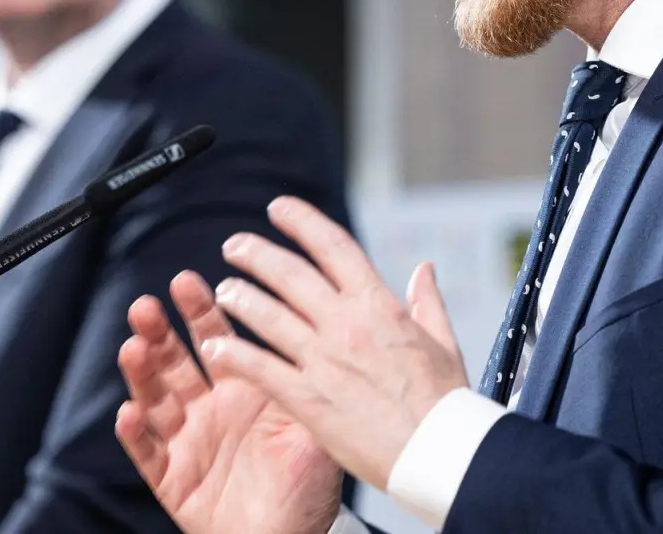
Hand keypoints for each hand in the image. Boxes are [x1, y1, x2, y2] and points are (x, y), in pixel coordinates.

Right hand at [115, 272, 343, 533]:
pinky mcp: (172, 478)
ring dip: (141, 373)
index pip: (216, 338)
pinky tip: (129, 413)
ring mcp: (187, 442)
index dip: (199, 311)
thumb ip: (312, 382)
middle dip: (159, 332)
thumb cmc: (309, 487)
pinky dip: (136, 433)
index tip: (186, 280)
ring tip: (134, 347)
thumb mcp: (315, 427)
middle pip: (175, 361)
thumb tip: (324, 331)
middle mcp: (209, 408)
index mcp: (243, 388)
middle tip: (146, 305)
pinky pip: (148, 454)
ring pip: (155, 399)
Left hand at [203, 197, 468, 489]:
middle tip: (233, 245)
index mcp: (380, 306)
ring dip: (240, 298)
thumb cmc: (446, 404)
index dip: (302, 221)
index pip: (334, 247)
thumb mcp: (444, 342)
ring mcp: (325, 361)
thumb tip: (423, 269)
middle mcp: (347, 325)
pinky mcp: (309, 400)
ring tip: (222, 291)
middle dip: (256, 254)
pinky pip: (262, 368)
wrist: (440, 454)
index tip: (279, 208)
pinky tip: (215, 347)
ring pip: (268, 316)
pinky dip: (235, 354)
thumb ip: (427, 302)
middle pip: (290, 275)